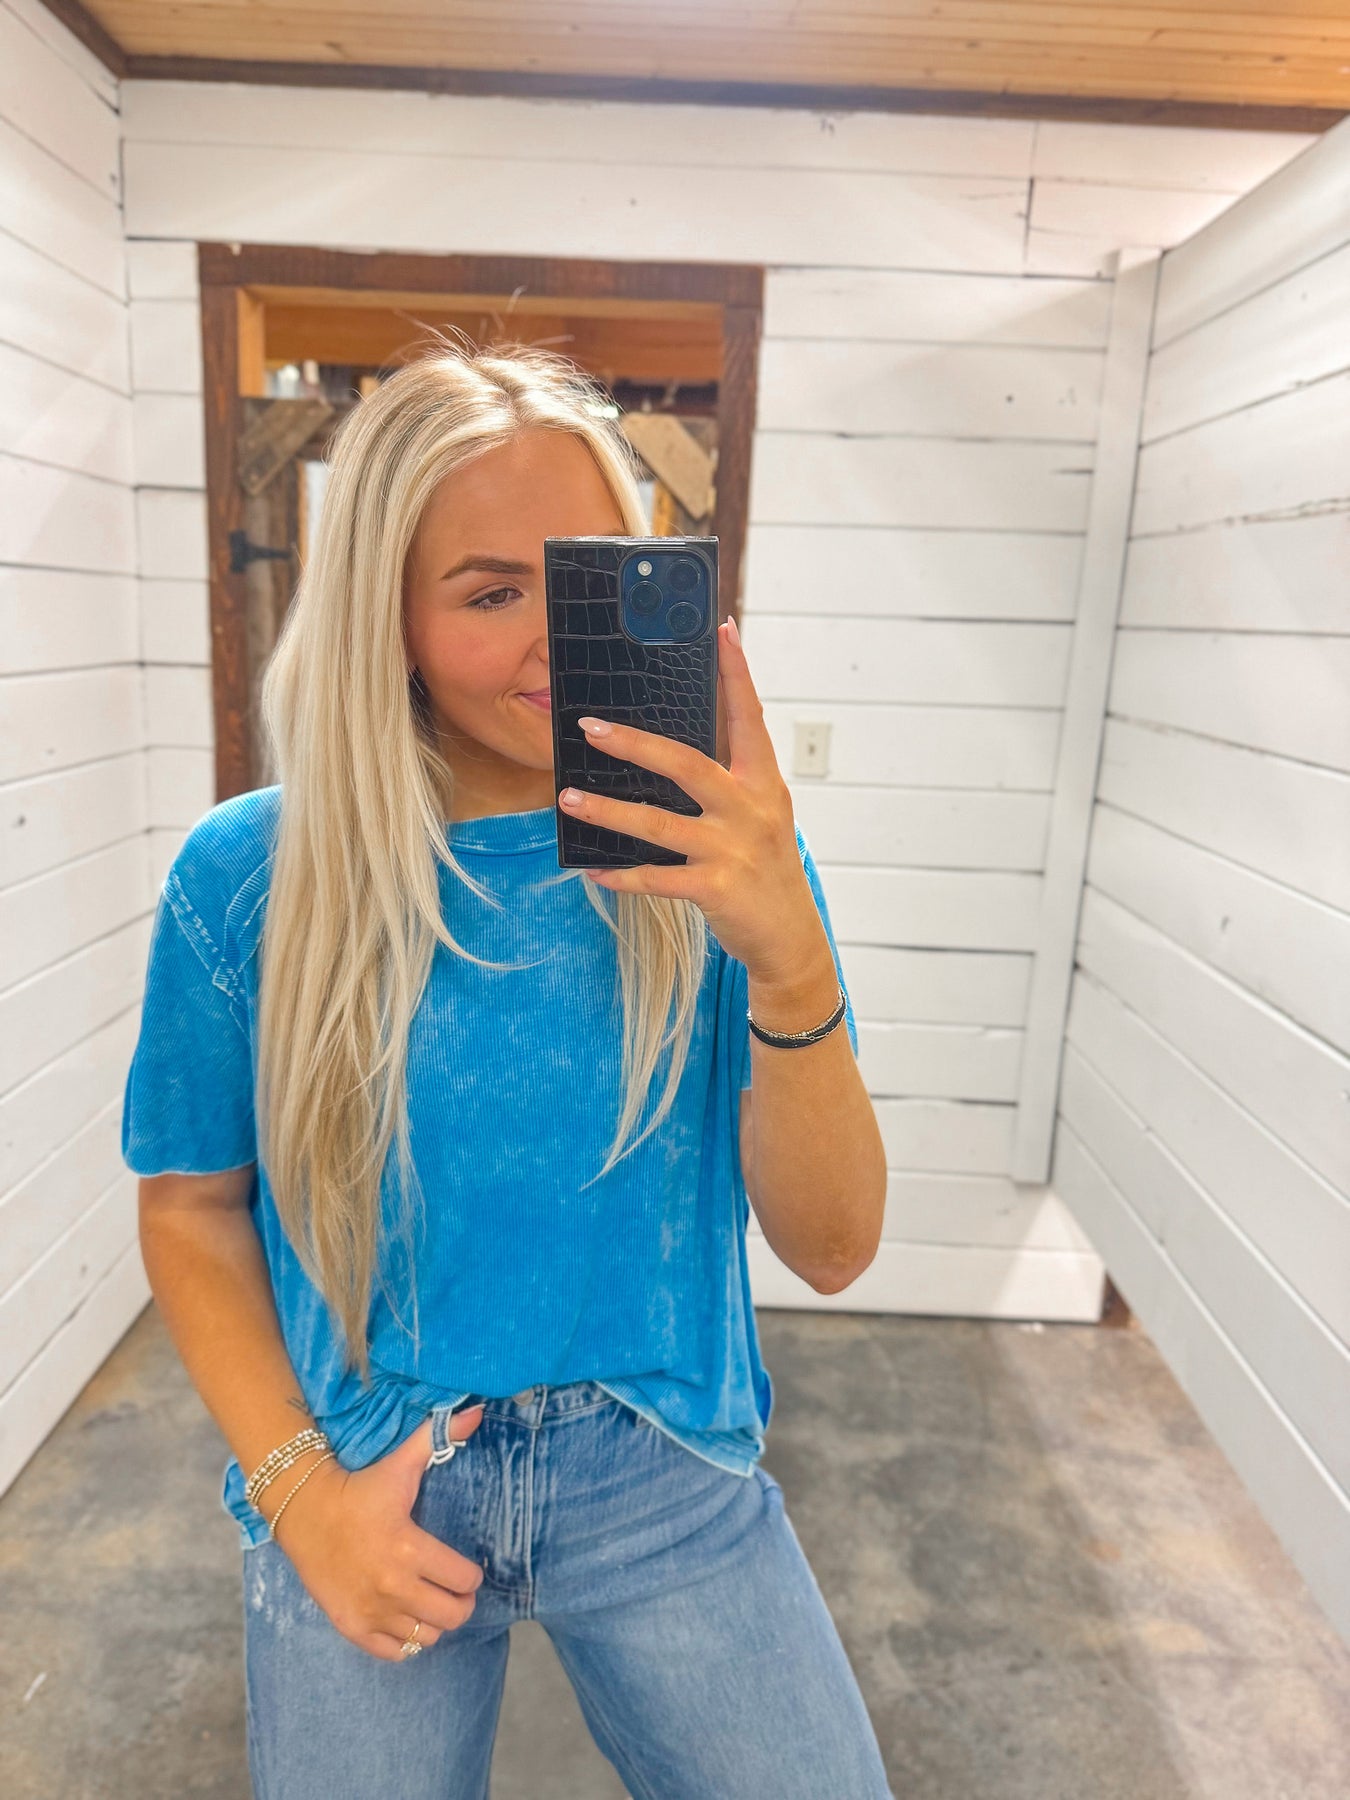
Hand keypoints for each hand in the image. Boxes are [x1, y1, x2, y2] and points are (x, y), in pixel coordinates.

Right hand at [267, 1402, 486, 1662]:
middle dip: (460, 1602)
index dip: (471, 1575)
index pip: (465, 1580)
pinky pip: (395, 1652)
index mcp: (409, 1548)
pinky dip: (406, 1641)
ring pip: (427, 1638)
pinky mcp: (351, 1626)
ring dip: (434, 1622)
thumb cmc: (360, 1489)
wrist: (305, 1512)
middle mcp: (392, 1586)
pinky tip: (404, 1617)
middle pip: (452, 1616)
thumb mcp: (400, 1465)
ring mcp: (371, 1610)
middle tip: (454, 1590)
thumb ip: (439, 1439)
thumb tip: (477, 1411)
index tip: (464, 1567)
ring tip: (429, 1601)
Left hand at [558, 616, 828, 982]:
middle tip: (590, 726)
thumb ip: (728, 783)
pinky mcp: (715, 889)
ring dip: (607, 810)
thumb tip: (668, 751)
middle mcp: (751, 810)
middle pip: (687, 764)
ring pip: (657, 823)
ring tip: (568, 799)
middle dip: (634, 742)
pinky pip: (655, 878)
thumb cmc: (766, 869)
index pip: (750, 717)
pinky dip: (620, 874)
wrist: (791, 938)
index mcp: (764, 784)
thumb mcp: (761, 816)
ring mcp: (733, 850)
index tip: (722, 629)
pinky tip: (592, 869)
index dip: (737, 673)